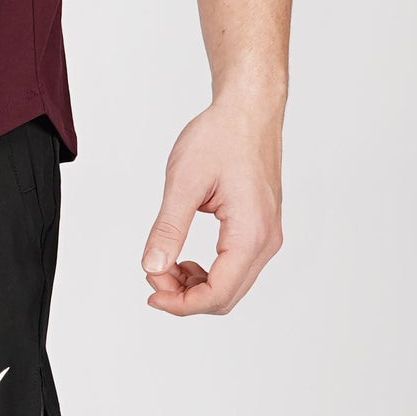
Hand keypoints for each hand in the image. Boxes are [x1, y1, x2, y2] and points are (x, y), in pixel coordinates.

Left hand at [142, 94, 282, 315]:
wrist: (248, 111)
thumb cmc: (222, 136)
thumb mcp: (184, 182)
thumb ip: (168, 229)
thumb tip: (152, 267)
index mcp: (250, 233)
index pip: (218, 294)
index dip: (180, 304)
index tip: (150, 291)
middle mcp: (266, 241)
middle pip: (226, 297)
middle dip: (185, 296)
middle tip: (152, 274)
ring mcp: (266, 236)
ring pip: (231, 285)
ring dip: (195, 286)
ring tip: (164, 265)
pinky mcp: (260, 229)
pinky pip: (235, 267)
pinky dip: (207, 272)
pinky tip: (183, 259)